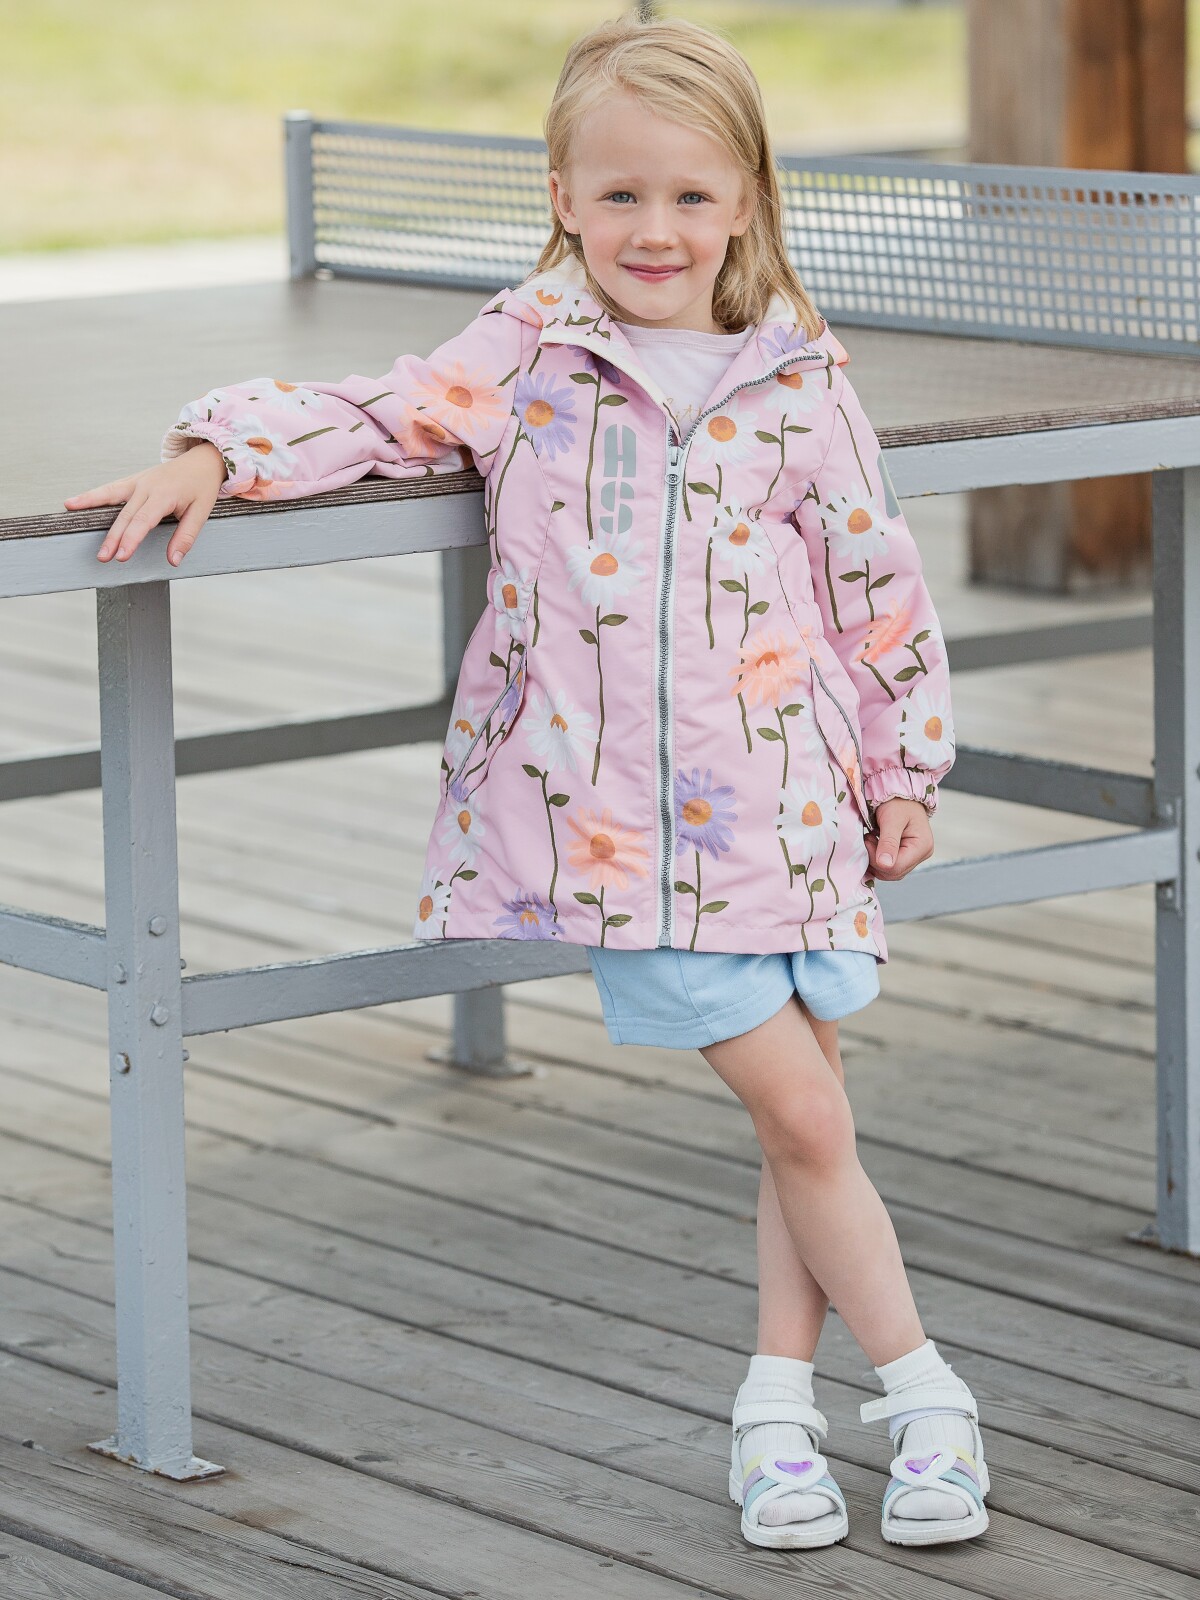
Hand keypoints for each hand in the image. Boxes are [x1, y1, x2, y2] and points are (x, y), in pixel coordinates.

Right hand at [65, 441, 226, 565]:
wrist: (202, 460)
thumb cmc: (201, 487)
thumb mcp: (201, 512)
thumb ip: (186, 537)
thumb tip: (173, 560)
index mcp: (164, 495)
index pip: (143, 521)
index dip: (131, 540)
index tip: (121, 556)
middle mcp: (147, 487)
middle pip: (126, 516)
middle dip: (113, 538)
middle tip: (103, 557)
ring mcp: (137, 482)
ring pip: (111, 498)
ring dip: (91, 510)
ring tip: (72, 518)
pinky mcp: (133, 481)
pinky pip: (109, 489)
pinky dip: (91, 496)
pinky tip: (72, 502)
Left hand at [864, 797, 932, 880]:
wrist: (900, 793)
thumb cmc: (897, 802)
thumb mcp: (892, 820)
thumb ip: (888, 842)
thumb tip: (885, 865)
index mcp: (922, 847)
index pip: (896, 867)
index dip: (876, 859)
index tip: (867, 839)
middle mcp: (922, 854)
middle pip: (894, 872)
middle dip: (875, 859)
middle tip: (868, 838)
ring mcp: (915, 856)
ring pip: (890, 872)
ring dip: (875, 859)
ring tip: (872, 839)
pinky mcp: (907, 855)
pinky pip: (890, 866)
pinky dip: (878, 859)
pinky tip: (874, 844)